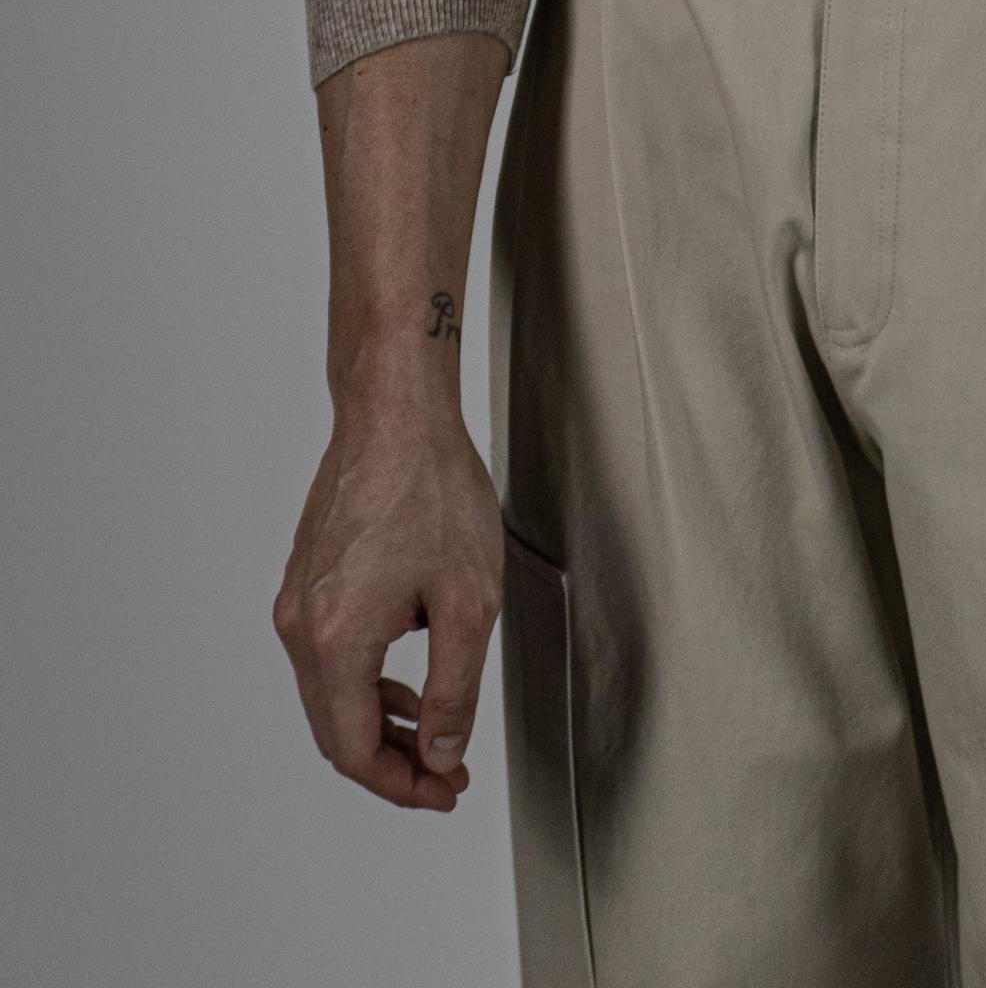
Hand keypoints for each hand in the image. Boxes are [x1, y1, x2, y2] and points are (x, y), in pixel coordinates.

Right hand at [274, 417, 502, 811]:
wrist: (396, 412)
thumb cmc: (433, 488)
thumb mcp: (469, 601)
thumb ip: (455, 690)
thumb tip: (441, 753)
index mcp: (334, 640)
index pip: (355, 749)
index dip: (402, 785)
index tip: (445, 791)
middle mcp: (300, 625)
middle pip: (336, 728)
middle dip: (393, 761)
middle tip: (446, 773)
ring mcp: (297, 599)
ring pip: (331, 692)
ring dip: (381, 721)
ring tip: (436, 732)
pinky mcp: (306, 577)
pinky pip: (330, 653)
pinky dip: (367, 679)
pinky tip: (409, 676)